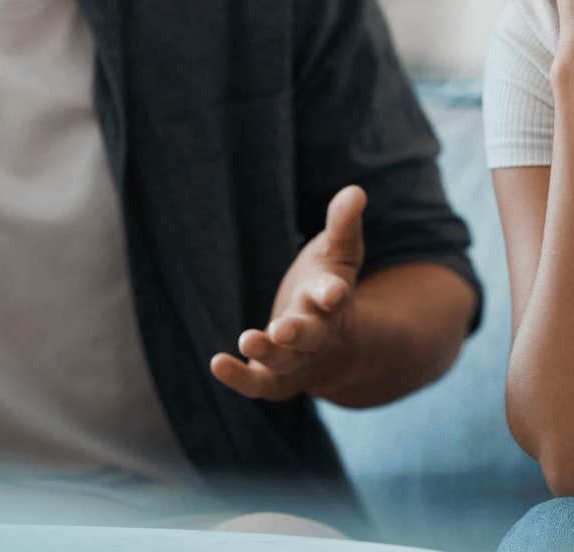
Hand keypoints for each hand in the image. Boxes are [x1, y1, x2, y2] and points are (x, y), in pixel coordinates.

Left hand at [210, 185, 365, 402]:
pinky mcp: (274, 377)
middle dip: (299, 333)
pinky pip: (258, 383)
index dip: (333, 293)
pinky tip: (217, 363)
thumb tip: (356, 190)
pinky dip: (239, 378)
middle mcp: (318, 333)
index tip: (332, 292)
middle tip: (282, 328)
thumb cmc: (326, 287)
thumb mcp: (337, 254)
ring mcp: (296, 359)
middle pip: (311, 336)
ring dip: (268, 352)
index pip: (335, 296)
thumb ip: (343, 225)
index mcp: (333, 301)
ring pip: (285, 362)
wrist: (332, 345)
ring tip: (246, 339)